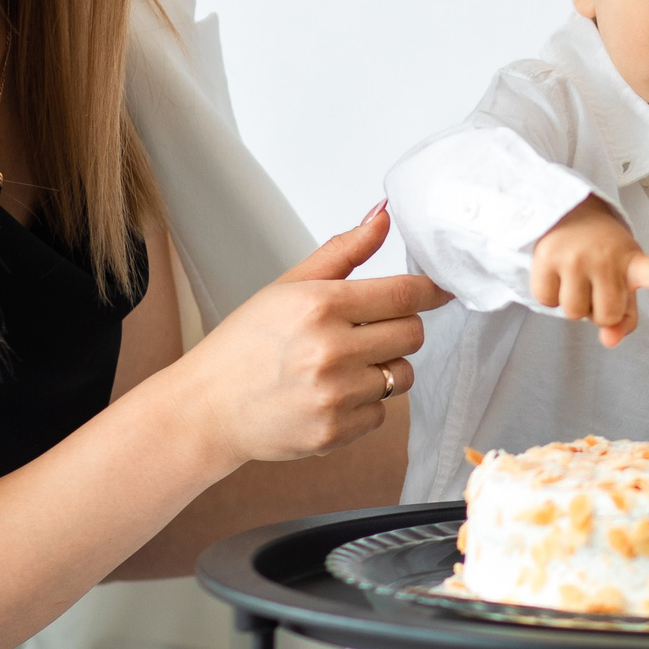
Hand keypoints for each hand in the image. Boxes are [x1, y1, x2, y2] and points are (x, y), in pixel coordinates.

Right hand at [176, 203, 449, 462]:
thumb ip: (344, 251)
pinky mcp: (336, 432)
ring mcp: (335, 395)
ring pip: (402, 375)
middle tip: (367, 331)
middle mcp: (331, 350)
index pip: (404, 294)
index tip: (441, 290)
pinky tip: (329, 396)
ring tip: (342, 365)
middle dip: (399, 329)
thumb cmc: (244, 345)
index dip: (430, 291)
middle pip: (413, 334)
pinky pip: (382, 413)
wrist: (207, 408)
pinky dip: (364, 405)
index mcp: (320, 306)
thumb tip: (383, 216)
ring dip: (384, 368)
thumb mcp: (288, 286)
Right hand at [531, 194, 648, 345]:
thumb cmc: (601, 255)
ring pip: (574, 313)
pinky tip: (556, 274)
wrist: (566, 213)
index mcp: (633, 262)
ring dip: (574, 305)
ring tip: (576, 278)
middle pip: (605, 316)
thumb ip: (623, 316)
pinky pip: (547, 302)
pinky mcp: (547, 257)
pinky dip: (550, 296)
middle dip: (597, 311)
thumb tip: (609, 341)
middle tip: (595, 286)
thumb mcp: (621, 279)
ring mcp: (576, 257)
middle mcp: (607, 258)